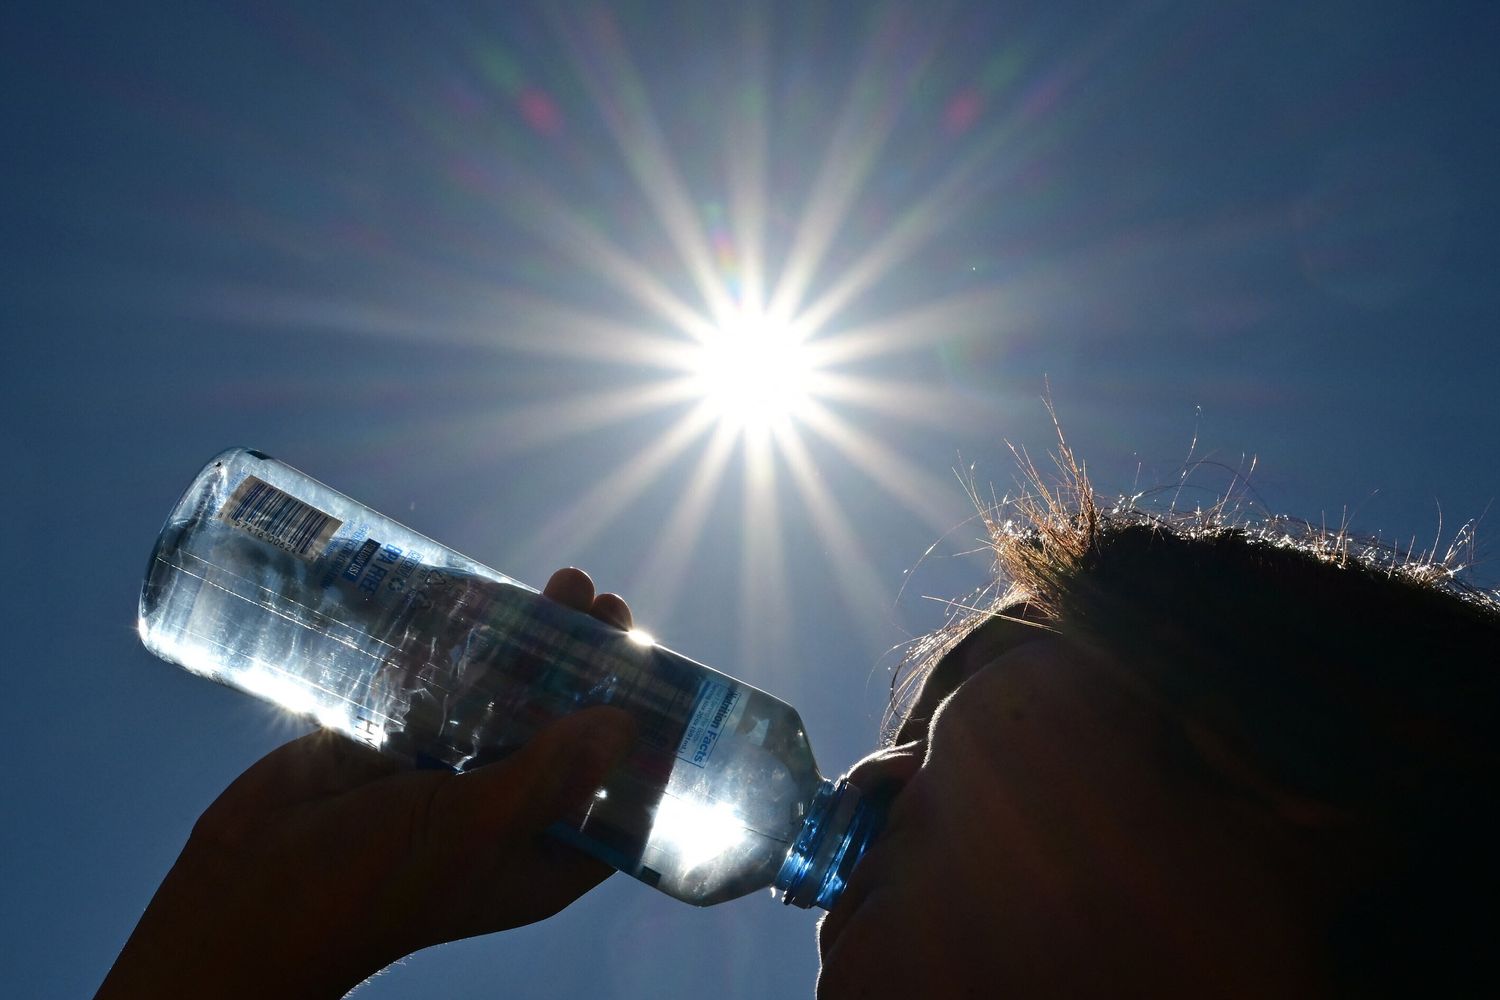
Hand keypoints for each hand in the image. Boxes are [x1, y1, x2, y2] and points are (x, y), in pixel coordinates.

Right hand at [100, 568, 637, 999]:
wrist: (242, 893)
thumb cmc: (366, 885)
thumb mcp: (472, 829)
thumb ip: (546, 778)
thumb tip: (626, 726)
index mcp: (541, 855)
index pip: (619, 794)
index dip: (646, 736)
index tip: (662, 670)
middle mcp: (506, 812)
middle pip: (568, 727)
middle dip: (591, 667)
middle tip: (604, 605)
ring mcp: (451, 773)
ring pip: (511, 697)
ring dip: (538, 643)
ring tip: (565, 582)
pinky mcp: (400, 740)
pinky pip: (449, 683)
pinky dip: (470, 645)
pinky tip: (489, 596)